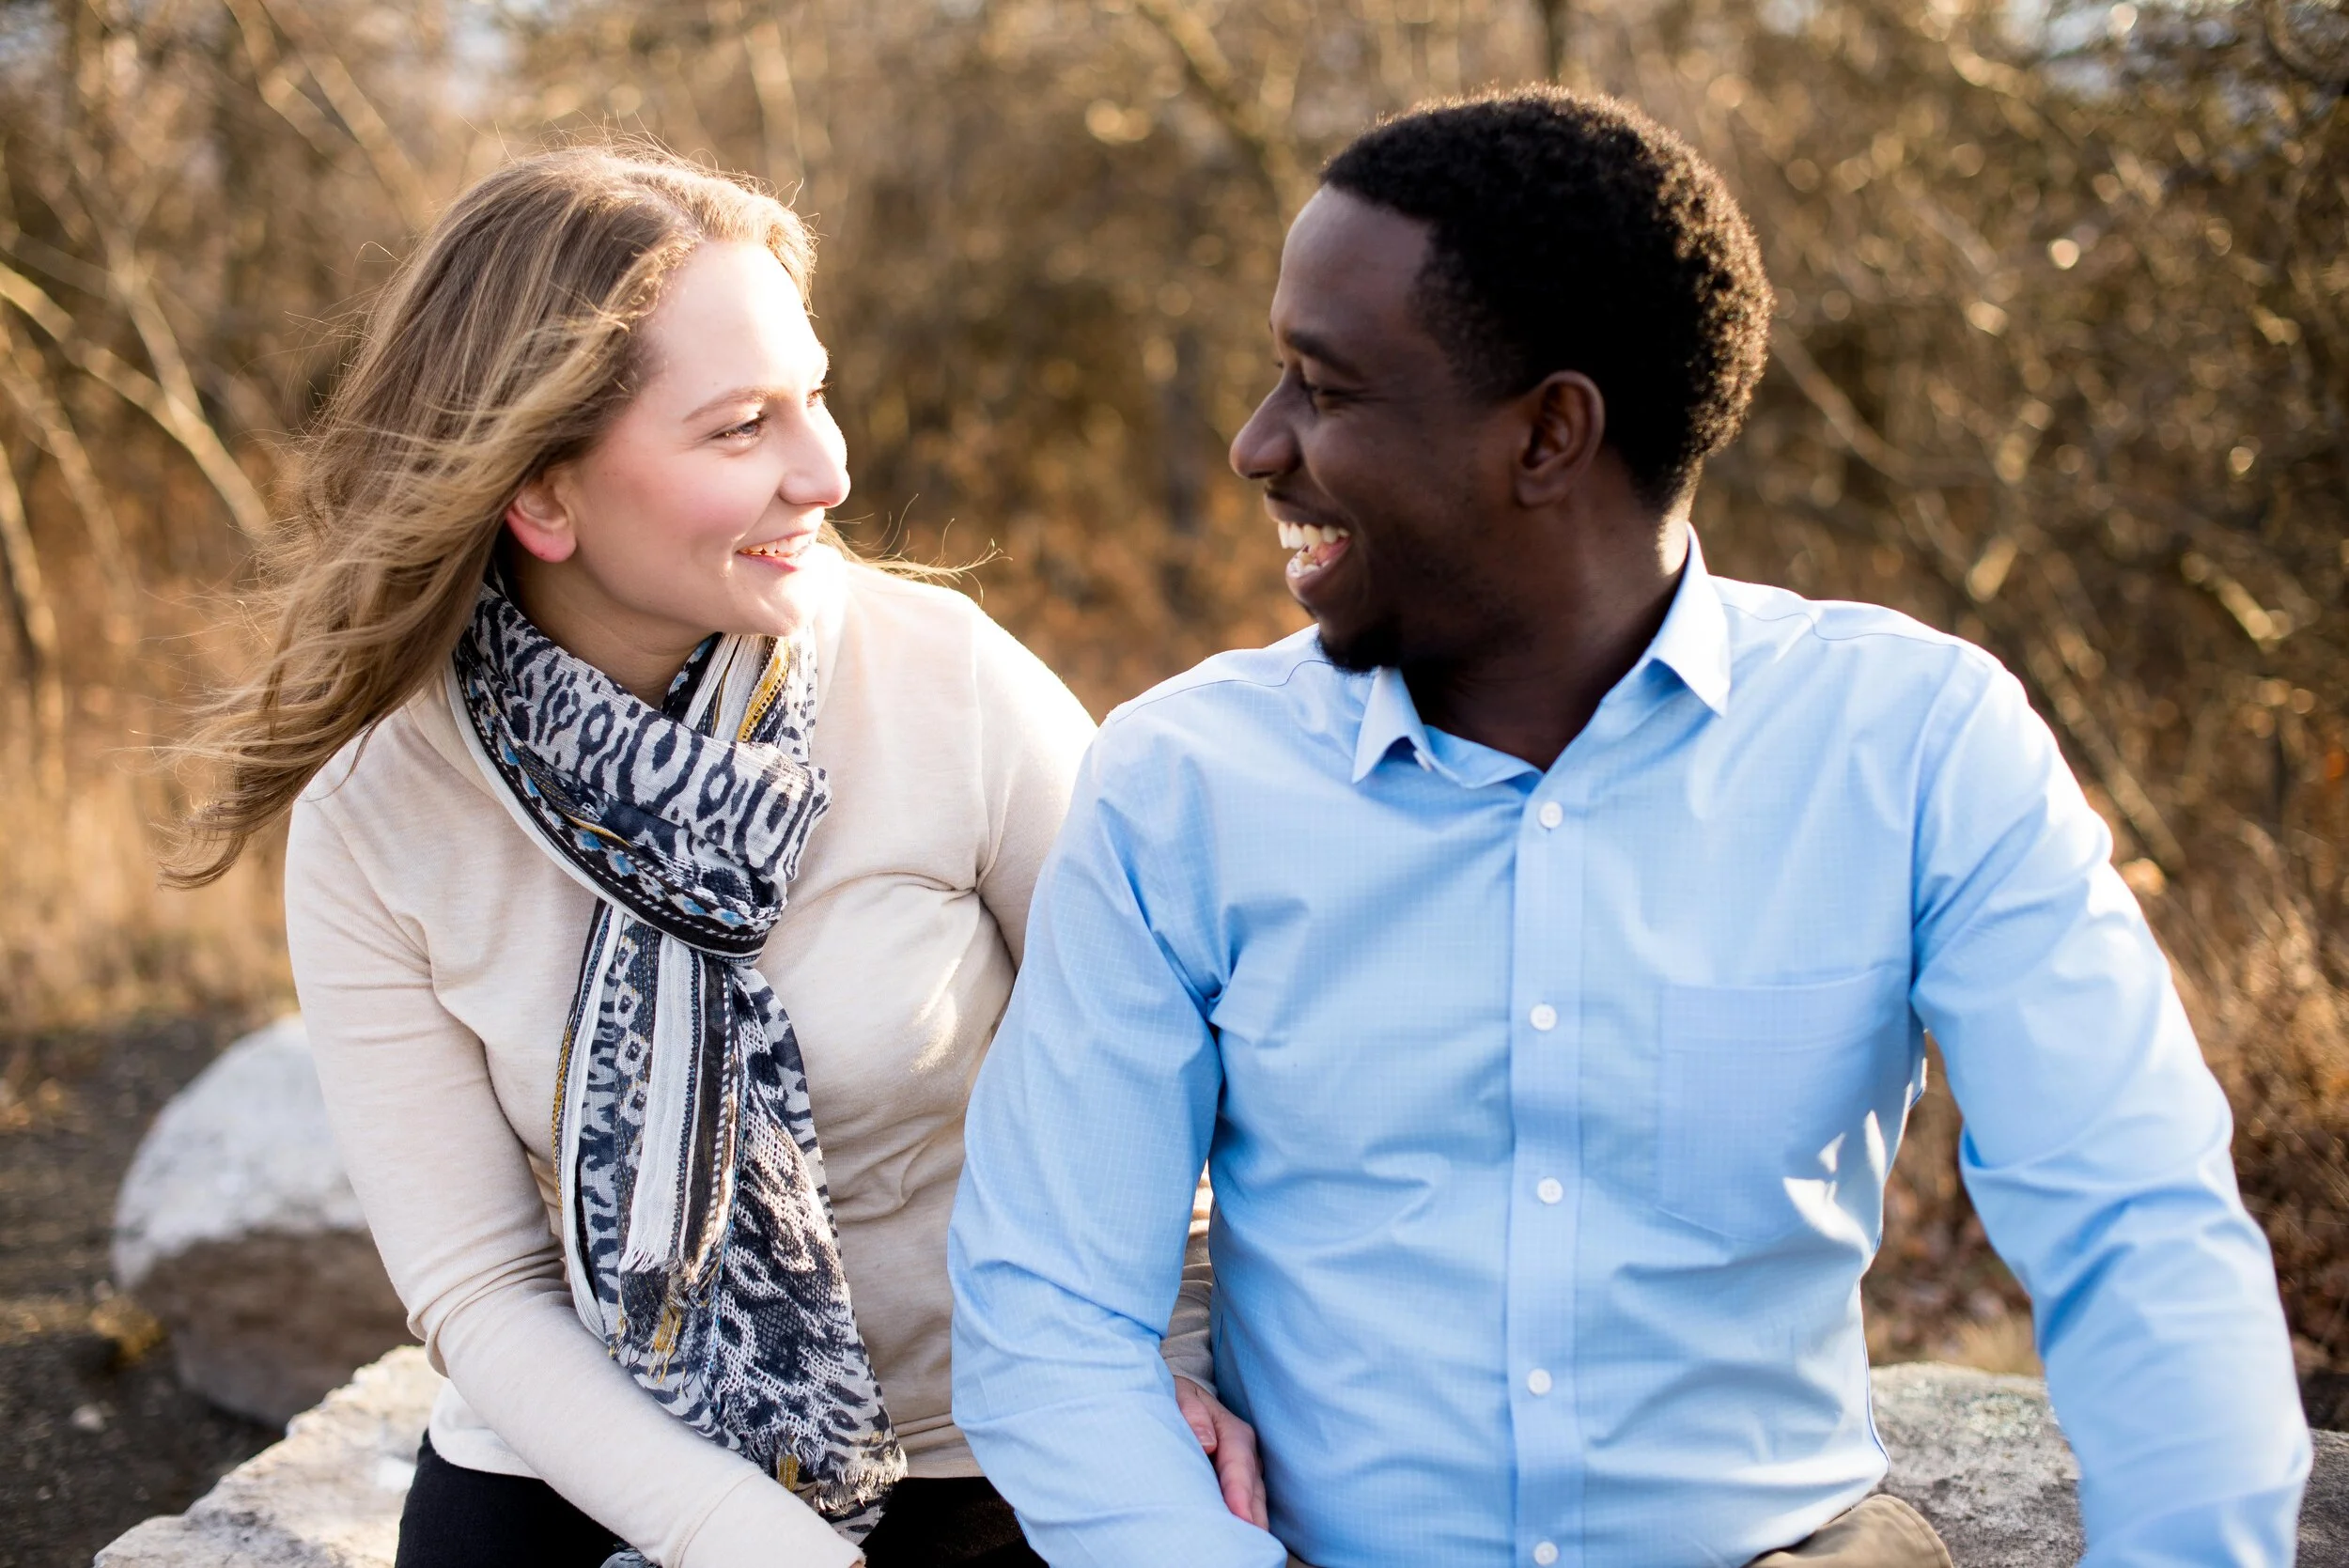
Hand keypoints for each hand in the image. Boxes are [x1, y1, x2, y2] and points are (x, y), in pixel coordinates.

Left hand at [1174, 1374, 1268, 1528]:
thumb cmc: (1179, 1399)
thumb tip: (1206, 1443)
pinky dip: (1244, 1524)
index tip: (1238, 1515)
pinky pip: (1244, 1507)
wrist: (1181, 1402)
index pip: (1239, 1464)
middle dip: (1252, 1517)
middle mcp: (1245, 1454)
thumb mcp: (1180, 1395)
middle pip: (1253, 1490)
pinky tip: (1240, 1541)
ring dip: (1252, 1524)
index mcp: (1234, 1431)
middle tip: (1250, 1543)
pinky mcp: (1237, 1487)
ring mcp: (1245, 1473)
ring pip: (1254, 1502)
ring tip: (1249, 1548)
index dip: (1239, 1491)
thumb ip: (1192, 1412)